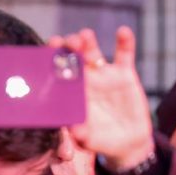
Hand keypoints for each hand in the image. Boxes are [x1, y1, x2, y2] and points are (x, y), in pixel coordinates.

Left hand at [51, 27, 154, 170]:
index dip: (52, 62)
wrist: (128, 142)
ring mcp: (104, 75)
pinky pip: (125, 55)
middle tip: (66, 42)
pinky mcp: (125, 74)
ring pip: (93, 53)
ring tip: (85, 35)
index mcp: (71, 94)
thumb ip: (82, 135)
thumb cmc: (102, 140)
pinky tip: (123, 31)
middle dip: (68, 48)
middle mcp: (85, 80)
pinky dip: (125, 42)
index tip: (47, 54)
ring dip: (88, 42)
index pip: (58, 74)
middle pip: (73, 58)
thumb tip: (74, 130)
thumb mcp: (91, 140)